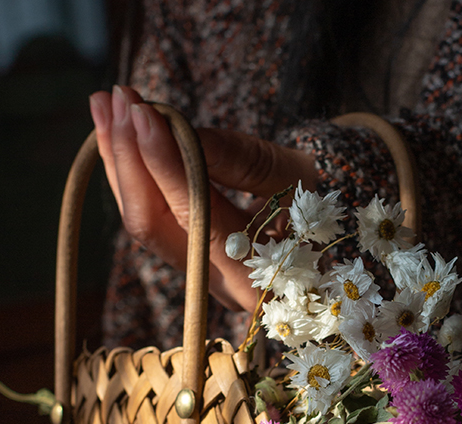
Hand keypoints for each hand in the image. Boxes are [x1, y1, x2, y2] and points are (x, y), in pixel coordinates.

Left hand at [88, 85, 316, 310]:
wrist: (353, 243)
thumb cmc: (338, 209)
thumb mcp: (300, 180)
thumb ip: (242, 159)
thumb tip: (179, 131)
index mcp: (261, 277)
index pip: (196, 216)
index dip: (165, 162)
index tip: (143, 111)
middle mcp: (223, 285)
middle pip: (155, 226)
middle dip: (128, 159)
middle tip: (116, 99)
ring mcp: (204, 276)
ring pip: (145, 222)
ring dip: (122, 162)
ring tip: (107, 105)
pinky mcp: (196, 260)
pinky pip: (152, 219)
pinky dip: (134, 176)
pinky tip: (121, 136)